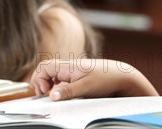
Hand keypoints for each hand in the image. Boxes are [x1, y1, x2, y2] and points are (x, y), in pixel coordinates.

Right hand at [31, 58, 157, 100]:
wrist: (122, 76)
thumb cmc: (106, 78)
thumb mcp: (86, 87)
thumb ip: (68, 91)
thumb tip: (51, 96)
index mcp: (68, 66)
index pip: (44, 67)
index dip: (39, 78)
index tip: (45, 91)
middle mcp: (69, 67)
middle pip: (46, 69)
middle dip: (40, 80)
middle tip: (45, 93)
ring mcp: (73, 71)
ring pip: (53, 73)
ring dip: (48, 83)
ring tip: (51, 93)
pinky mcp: (78, 76)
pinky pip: (61, 78)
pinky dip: (57, 84)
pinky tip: (61, 92)